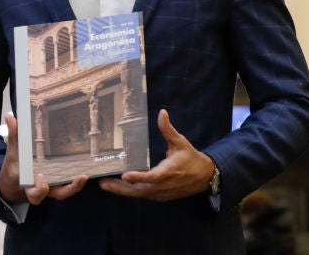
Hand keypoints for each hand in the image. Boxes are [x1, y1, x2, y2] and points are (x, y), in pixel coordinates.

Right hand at [0, 113, 87, 205]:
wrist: (15, 182)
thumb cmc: (15, 168)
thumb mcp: (12, 154)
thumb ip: (14, 137)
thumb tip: (11, 117)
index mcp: (30, 186)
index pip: (36, 194)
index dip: (40, 189)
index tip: (41, 177)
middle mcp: (45, 188)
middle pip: (60, 194)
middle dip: (71, 188)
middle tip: (80, 177)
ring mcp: (54, 185)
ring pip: (68, 189)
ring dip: (78, 183)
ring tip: (86, 174)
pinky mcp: (60, 179)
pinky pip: (70, 180)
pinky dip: (77, 176)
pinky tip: (87, 162)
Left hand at [98, 109, 215, 201]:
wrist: (205, 177)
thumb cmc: (191, 158)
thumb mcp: (180, 142)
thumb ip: (168, 129)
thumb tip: (162, 113)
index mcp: (169, 172)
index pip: (152, 177)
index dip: (139, 177)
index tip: (125, 175)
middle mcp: (164, 185)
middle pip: (140, 190)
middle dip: (121, 188)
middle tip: (103, 183)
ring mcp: (161, 193)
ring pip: (139, 194)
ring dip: (122, 191)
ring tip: (105, 184)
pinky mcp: (160, 196)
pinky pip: (143, 195)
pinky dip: (130, 192)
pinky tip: (118, 186)